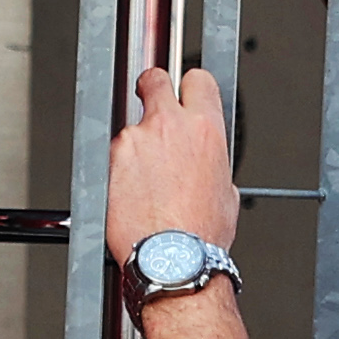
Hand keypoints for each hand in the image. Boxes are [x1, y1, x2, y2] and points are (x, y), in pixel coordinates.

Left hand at [106, 62, 242, 265]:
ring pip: (132, 127)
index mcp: (206, 130)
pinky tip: (131, 194)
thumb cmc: (200, 233)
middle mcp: (170, 126)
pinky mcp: (112, 158)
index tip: (184, 93)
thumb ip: (214, 163)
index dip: (190, 86)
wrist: (172, 258)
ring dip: (136, 147)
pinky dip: (119, 170)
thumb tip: (208, 162)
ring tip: (145, 182)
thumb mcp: (226, 192)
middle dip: (152, 88)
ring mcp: (137, 140)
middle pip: (155, 79)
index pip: (198, 80)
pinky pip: (113, 155)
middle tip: (151, 104)